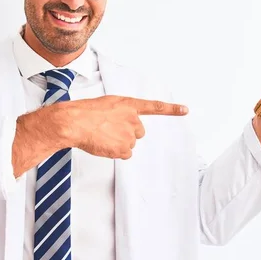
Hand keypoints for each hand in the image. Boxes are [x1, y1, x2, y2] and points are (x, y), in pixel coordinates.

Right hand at [62, 95, 187, 158]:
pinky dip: (115, 152)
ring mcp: (130, 134)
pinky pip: (124, 154)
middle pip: (138, 132)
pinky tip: (104, 145)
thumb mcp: (106, 104)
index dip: (172, 109)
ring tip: (102, 136)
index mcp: (128, 105)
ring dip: (119, 143)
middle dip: (127, 133)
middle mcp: (133, 119)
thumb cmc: (85, 112)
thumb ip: (120, 113)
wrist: (74, 122)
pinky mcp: (124, 148)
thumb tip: (121, 126)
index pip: (155, 107)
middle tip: (109, 130)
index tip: (185, 110)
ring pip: (130, 144)